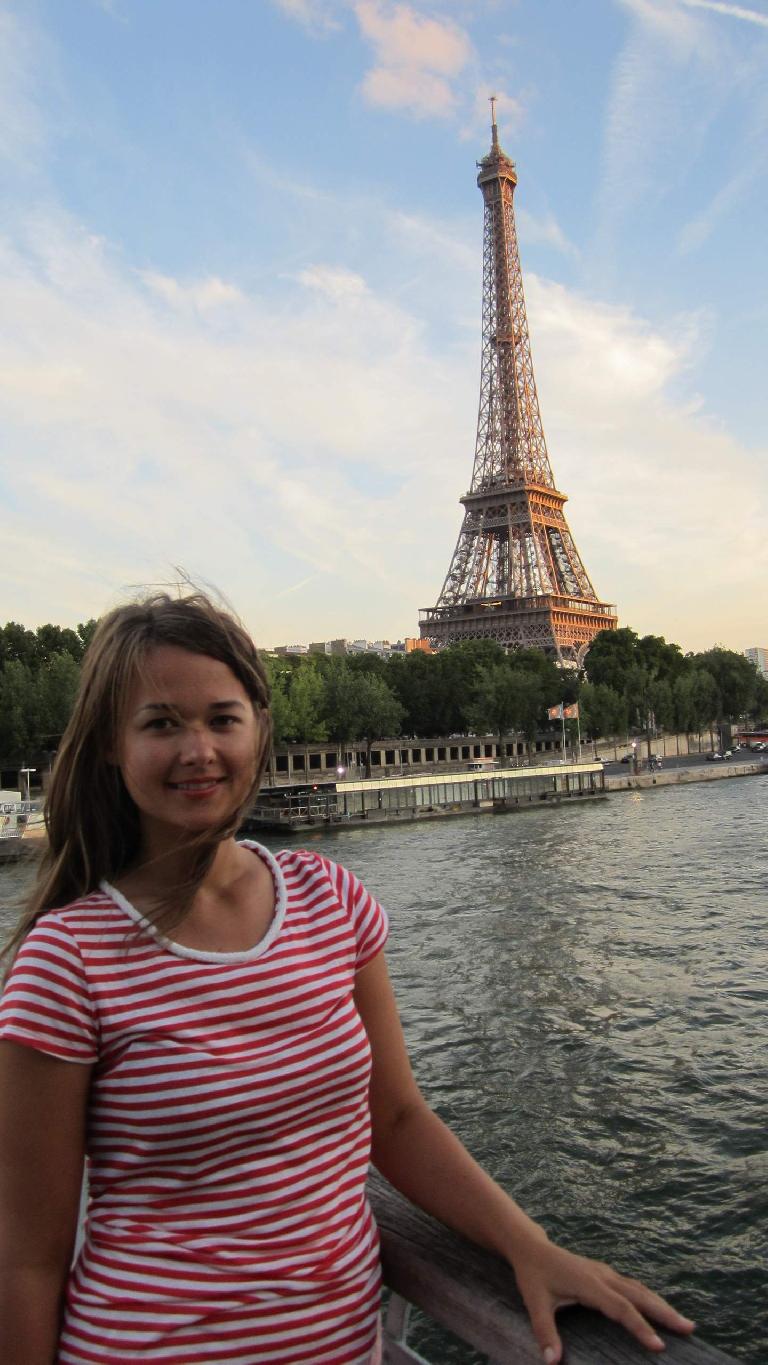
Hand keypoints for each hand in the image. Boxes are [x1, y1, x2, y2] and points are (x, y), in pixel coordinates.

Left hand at [509, 1237, 695, 1362]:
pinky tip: (660, 1309)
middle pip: (640, 1295)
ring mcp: (606, 1273)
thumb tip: (552, 1361)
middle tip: (689, 1329)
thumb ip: (545, 1332)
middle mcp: (603, 1276)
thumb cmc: (533, 1276)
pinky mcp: (605, 1274)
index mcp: (590, 1284)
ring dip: (662, 1305)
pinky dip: (650, 1299)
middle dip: (665, 1312)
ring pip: (640, 1289)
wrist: (532, 1248)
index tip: (659, 1346)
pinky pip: (633, 1287)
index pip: (621, 1309)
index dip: (640, 1327)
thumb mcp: (535, 1303)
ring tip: (685, 1323)